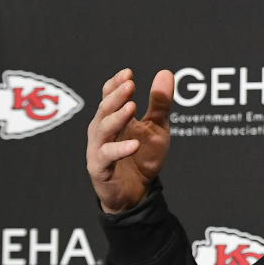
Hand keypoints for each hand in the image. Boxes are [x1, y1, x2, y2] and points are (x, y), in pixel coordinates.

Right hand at [86, 68, 173, 213]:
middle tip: (130, 85)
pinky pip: (107, 157)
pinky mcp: (100, 169)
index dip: (116, 84)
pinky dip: (120, 150)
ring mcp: (98, 149)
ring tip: (132, 107)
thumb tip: (165, 72)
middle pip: (104, 109)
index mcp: (113, 118)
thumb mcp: (157, 127)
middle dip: (116, 95)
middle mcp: (102, 131)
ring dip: (116, 117)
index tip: (128, 73)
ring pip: (102, 129)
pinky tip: (134, 145)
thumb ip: (160, 103)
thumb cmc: (143, 156)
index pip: (109, 95)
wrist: (137, 192)